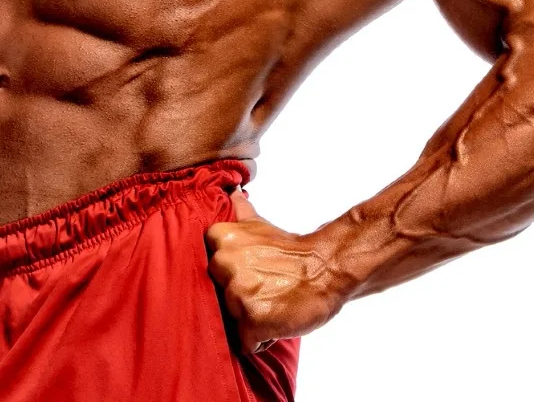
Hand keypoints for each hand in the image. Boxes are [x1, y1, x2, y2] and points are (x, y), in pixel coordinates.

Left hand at [206, 190, 349, 353]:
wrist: (327, 268)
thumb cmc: (292, 251)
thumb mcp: (260, 224)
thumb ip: (238, 213)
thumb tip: (228, 190)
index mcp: (220, 239)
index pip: (206, 268)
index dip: (226, 276)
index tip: (245, 272)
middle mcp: (224, 265)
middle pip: (216, 295)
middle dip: (235, 298)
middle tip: (262, 289)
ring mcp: (238, 295)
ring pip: (231, 319)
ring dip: (249, 319)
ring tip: (272, 304)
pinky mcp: (252, 323)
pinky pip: (245, 343)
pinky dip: (259, 340)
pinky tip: (275, 322)